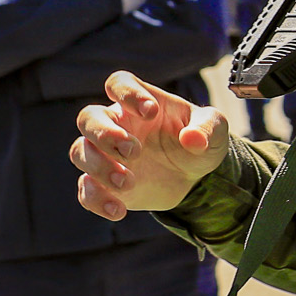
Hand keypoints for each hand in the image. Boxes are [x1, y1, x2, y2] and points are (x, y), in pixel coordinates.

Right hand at [71, 71, 229, 216]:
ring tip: (128, 182)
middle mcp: (116, 125)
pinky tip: (118, 211)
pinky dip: (95, 200)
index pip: (119, 83)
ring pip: (81, 152)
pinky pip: (86, 189)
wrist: (194, 175)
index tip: (151, 112)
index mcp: (140, 103)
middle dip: (104, 134)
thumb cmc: (200, 140)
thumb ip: (207, 128)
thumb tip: (193, 139)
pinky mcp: (104, 183)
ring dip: (99, 167)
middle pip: (88, 118)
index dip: (128, 94)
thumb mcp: (215, 130)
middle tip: (133, 151)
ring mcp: (106, 154)